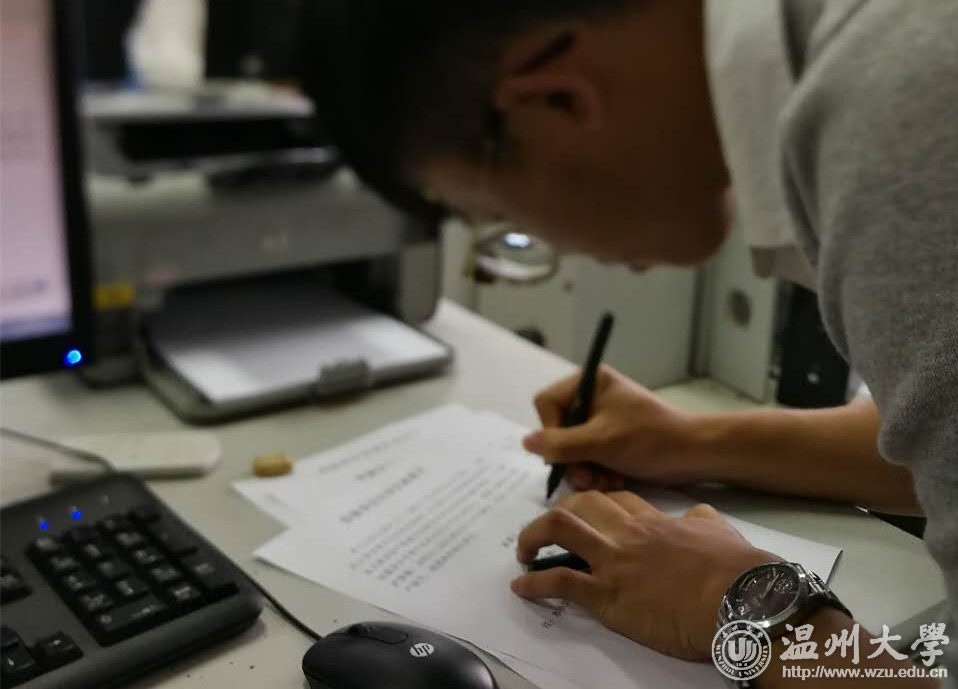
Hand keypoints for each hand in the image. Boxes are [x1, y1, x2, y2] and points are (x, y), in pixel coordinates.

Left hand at [511, 491, 776, 659]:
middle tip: (546, 532)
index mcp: (654, 522)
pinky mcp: (606, 594)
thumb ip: (703, 522)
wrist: (740, 597)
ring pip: (559, 528)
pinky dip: (534, 583)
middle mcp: (628, 534)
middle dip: (556, 514)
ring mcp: (614, 561)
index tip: (583, 513)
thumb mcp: (720, 533)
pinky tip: (521, 588)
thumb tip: (698, 515)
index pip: (614, 499)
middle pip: (580, 505)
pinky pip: (559, 580)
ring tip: (523, 552)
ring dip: (532, 537)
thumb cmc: (736, 570)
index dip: (593, 503)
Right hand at [523, 366, 702, 490]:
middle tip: (589, 476)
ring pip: (569, 452)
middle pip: (556, 431)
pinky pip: (586, 460)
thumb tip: (526, 443)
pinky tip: (615, 481)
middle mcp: (591, 399)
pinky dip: (597, 474)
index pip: (546, 404)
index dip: (551, 431)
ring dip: (585, 472)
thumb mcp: (602, 441)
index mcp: (589, 383)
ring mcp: (599, 423)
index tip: (569, 451)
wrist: (694, 456)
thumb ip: (561, 443)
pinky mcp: (608, 443)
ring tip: (606, 481)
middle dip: (572, 459)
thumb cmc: (651, 439)